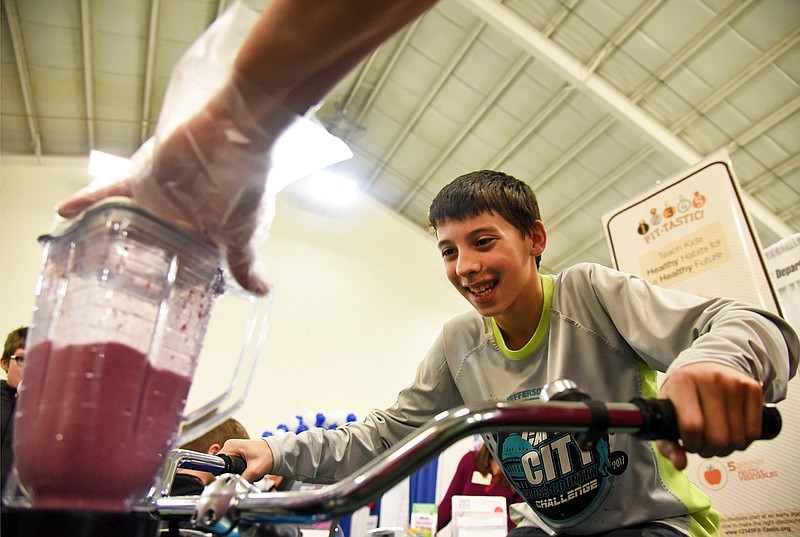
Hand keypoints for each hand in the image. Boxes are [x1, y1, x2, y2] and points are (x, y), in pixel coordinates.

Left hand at [58, 84, 277, 295]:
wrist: (232, 132)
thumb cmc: (244, 181)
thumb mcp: (244, 231)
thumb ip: (243, 262)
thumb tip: (263, 291)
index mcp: (212, 233)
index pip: (194, 263)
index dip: (182, 279)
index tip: (166, 299)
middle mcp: (185, 217)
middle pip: (158, 245)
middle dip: (140, 264)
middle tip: (119, 286)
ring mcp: (162, 199)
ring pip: (131, 223)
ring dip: (111, 236)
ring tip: (86, 256)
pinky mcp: (143, 179)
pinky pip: (110, 192)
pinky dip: (87, 200)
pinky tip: (65, 211)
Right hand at [220, 437, 275, 482]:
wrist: (278, 452)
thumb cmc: (269, 455)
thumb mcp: (255, 470)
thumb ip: (243, 479)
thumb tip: (235, 487)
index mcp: (231, 446)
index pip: (218, 462)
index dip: (222, 472)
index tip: (229, 477)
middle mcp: (231, 445)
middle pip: (223, 465)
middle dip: (231, 473)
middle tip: (243, 475)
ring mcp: (234, 449)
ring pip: (228, 466)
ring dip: (235, 472)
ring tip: (246, 472)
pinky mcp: (238, 453)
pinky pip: (233, 465)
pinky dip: (239, 469)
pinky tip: (247, 471)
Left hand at [657, 362, 762, 469]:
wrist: (706, 366)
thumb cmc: (683, 392)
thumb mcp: (667, 412)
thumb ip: (667, 442)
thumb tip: (680, 464)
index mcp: (682, 382)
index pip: (692, 426)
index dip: (692, 444)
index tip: (689, 444)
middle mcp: (709, 379)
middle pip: (717, 437)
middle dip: (709, 450)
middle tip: (703, 444)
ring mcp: (733, 382)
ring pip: (737, 438)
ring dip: (726, 449)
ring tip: (716, 438)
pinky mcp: (752, 388)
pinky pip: (753, 432)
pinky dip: (743, 441)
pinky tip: (731, 432)